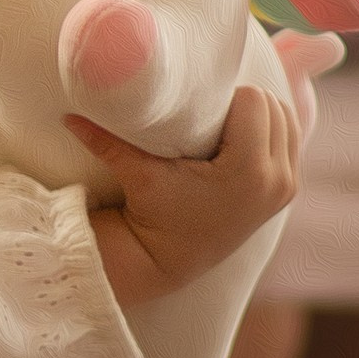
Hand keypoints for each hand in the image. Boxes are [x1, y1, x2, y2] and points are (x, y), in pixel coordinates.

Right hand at [72, 80, 300, 309]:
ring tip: (227, 122)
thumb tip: (67, 114)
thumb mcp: (136, 175)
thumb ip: (107, 141)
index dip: (227, 98)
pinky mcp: (286, 191)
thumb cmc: (154, 216)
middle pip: (273, 105)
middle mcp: (275, 180)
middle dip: (243, 103)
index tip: (203, 110)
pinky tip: (246, 134)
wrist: (170, 260)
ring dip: (262, 114)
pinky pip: (291, 140)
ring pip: (287, 119)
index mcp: (248, 172)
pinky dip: (273, 131)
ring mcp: (285, 188)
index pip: (254, 100)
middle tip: (211, 113)